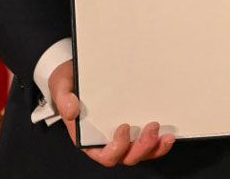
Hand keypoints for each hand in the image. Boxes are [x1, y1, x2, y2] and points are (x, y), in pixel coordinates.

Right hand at [49, 60, 174, 165]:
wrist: (77, 72)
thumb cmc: (69, 83)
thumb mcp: (61, 85)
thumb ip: (64, 98)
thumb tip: (72, 111)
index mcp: (88, 138)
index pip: (104, 154)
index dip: (117, 147)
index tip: (124, 126)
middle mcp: (106, 141)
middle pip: (126, 157)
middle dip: (141, 147)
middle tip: (152, 127)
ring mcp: (122, 136)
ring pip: (139, 153)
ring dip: (154, 148)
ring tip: (166, 136)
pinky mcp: (134, 127)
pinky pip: (148, 143)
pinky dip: (159, 143)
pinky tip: (168, 135)